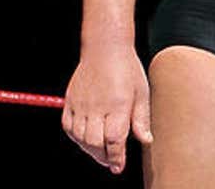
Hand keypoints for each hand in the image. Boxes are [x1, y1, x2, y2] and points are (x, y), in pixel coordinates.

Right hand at [62, 44, 152, 173]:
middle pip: (95, 142)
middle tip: (111, 161)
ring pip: (80, 137)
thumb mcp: (142, 92)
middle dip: (103, 156)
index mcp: (118, 104)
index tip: (118, 166)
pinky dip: (76, 137)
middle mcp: (97, 106)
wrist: (105, 48)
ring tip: (100, 150)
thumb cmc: (127, 69)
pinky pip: (68, 127)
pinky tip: (86, 138)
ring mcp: (80, 104)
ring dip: (89, 149)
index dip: (116, 157)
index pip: (115, 139)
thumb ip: (142, 119)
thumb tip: (146, 140)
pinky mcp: (70, 101)